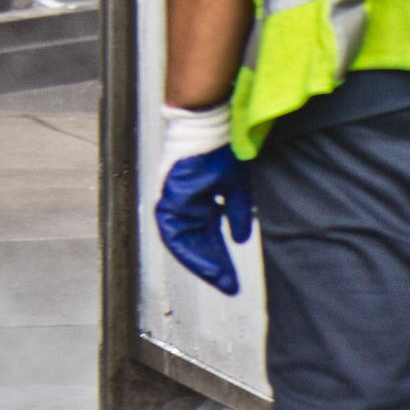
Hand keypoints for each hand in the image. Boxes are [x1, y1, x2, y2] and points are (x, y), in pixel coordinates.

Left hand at [153, 103, 252, 295]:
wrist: (211, 124)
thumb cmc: (223, 148)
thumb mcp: (237, 187)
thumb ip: (238, 213)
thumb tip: (240, 237)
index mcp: (201, 200)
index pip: (208, 236)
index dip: (220, 257)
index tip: (233, 278)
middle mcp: (186, 203)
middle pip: (198, 243)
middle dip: (214, 266)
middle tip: (229, 286)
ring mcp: (175, 201)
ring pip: (185, 242)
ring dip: (203, 262)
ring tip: (219, 279)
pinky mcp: (169, 198)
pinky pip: (174, 233)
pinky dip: (189, 249)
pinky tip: (204, 262)